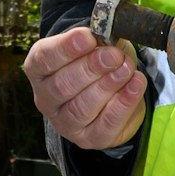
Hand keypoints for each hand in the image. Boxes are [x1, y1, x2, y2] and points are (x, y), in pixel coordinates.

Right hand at [24, 24, 148, 150]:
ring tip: (126, 69)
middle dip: (91, 68)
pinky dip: (123, 104)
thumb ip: (99, 40)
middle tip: (113, 55)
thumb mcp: (95, 43)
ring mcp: (64, 122)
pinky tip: (135, 85)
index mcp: (39, 69)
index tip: (89, 37)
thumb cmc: (96, 60)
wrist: (113, 90)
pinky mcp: (87, 139)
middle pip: (62, 85)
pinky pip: (105, 125)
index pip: (44, 59)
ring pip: (81, 108)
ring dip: (107, 86)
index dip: (65, 48)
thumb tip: (108, 37)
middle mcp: (45, 98)